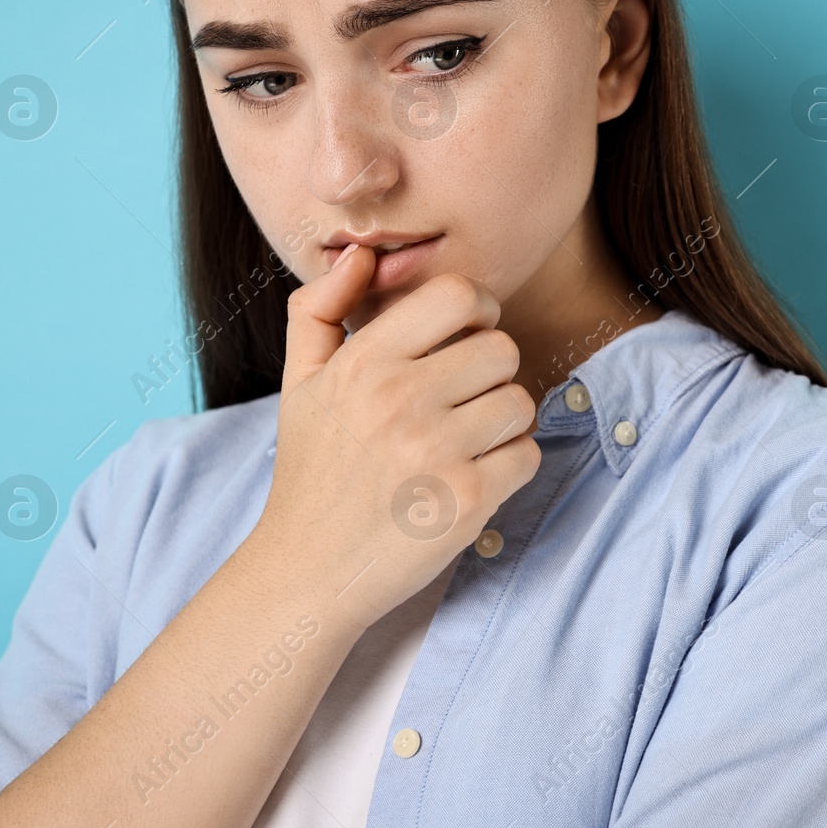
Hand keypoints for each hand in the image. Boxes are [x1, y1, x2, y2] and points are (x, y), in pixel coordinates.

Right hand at [252, 243, 542, 641]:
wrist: (307, 571)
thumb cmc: (312, 472)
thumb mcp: (299, 383)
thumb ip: (319, 310)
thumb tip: (361, 256)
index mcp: (363, 363)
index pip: (457, 294)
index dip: (477, 309)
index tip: (466, 335)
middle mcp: (399, 400)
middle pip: (501, 347)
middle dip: (491, 371)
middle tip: (464, 399)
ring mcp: (435, 452)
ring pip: (520, 401)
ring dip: (503, 422)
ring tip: (465, 442)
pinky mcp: (466, 502)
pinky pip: (527, 455)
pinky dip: (510, 467)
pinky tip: (472, 478)